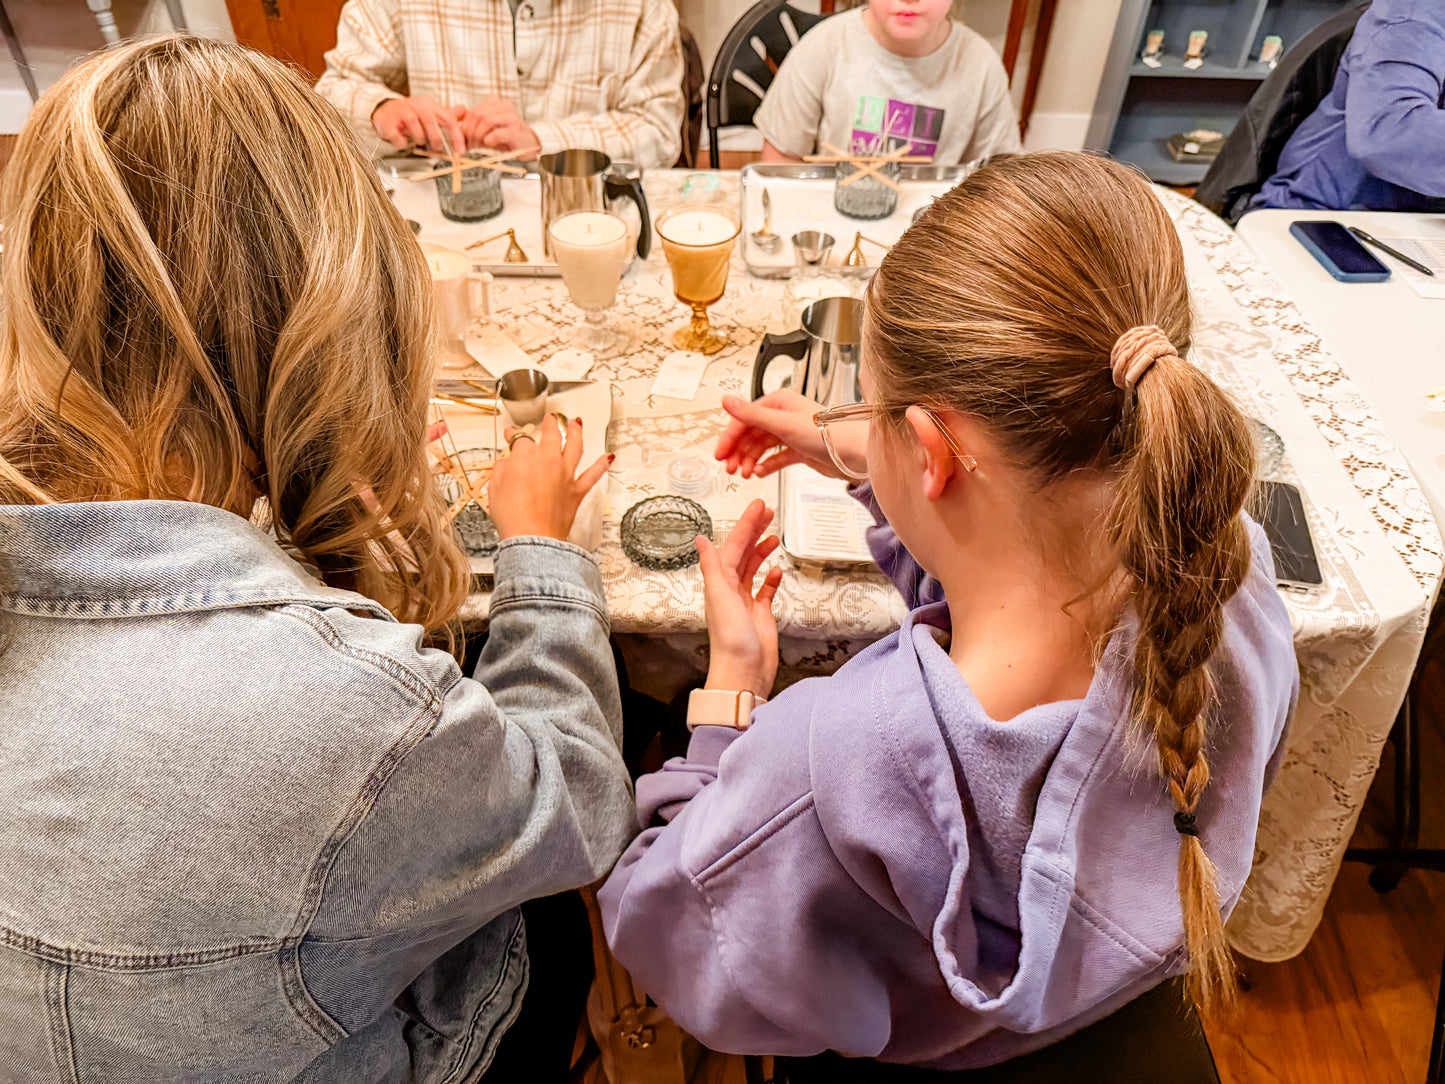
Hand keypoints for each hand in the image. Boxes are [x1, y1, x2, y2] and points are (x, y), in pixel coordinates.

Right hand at [372, 96, 466, 153]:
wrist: (386, 110)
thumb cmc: (412, 114)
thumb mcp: (431, 112)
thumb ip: (448, 115)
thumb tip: (465, 111)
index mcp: (429, 104)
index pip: (448, 118)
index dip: (456, 136)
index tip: (460, 151)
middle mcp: (416, 104)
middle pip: (431, 122)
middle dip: (436, 139)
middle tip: (436, 148)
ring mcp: (401, 111)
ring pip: (414, 127)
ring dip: (419, 139)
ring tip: (418, 141)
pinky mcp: (388, 121)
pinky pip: (397, 136)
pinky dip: (401, 143)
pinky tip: (403, 141)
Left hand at [460, 96, 539, 154]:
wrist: (529, 145)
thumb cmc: (507, 138)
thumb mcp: (488, 129)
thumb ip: (474, 125)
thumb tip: (457, 132)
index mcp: (495, 102)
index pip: (473, 110)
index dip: (465, 126)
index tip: (464, 139)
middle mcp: (503, 105)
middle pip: (477, 114)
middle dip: (470, 131)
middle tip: (470, 144)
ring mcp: (510, 116)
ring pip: (485, 121)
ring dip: (478, 135)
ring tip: (478, 145)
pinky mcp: (515, 130)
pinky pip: (496, 133)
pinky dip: (489, 140)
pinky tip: (490, 144)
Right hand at [488, 416, 611, 540]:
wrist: (531, 537)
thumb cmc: (513, 516)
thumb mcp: (495, 487)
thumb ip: (501, 469)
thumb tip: (506, 464)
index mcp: (526, 456)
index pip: (520, 439)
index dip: (514, 435)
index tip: (511, 435)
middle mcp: (549, 460)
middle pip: (552, 435)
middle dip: (550, 424)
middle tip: (550, 419)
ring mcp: (565, 475)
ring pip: (575, 447)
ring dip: (577, 432)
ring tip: (577, 424)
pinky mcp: (576, 491)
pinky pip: (593, 475)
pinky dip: (602, 465)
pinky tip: (608, 457)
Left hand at [698, 499, 783, 697]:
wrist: (743, 672)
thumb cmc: (731, 641)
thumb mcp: (720, 598)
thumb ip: (712, 566)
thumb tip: (699, 538)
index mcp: (720, 582)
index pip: (733, 545)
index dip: (746, 524)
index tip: (759, 506)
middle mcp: (731, 589)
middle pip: (743, 552)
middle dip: (754, 530)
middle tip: (768, 510)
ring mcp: (745, 602)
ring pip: (753, 568)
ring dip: (762, 550)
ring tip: (773, 535)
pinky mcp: (759, 614)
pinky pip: (765, 591)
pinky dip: (771, 579)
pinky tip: (778, 570)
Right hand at [714, 390, 847, 479]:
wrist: (854, 453)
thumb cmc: (827, 433)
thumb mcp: (783, 423)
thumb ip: (751, 414)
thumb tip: (726, 400)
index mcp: (778, 402)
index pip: (744, 419)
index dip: (729, 437)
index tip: (719, 454)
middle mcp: (783, 415)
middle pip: (750, 434)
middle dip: (738, 452)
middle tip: (729, 468)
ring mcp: (790, 433)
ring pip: (761, 447)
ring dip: (750, 460)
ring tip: (745, 473)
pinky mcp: (799, 450)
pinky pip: (775, 458)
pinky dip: (765, 466)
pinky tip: (759, 473)